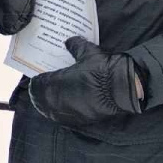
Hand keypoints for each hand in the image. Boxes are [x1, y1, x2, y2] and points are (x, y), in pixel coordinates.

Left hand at [28, 37, 142, 126]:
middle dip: (39, 93)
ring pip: (48, 111)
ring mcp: (67, 113)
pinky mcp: (79, 121)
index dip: (37, 80)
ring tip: (48, 98)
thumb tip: (69, 41)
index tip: (38, 77)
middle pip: (39, 99)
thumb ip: (76, 46)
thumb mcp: (88, 53)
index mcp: (55, 83)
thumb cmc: (104, 70)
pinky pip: (62, 119)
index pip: (37, 84)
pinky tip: (62, 108)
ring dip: (46, 104)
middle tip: (40, 88)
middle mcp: (57, 100)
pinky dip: (59, 113)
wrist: (125, 89)